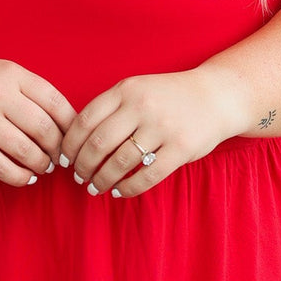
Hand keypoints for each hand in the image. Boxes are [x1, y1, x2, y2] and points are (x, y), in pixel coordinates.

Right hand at [0, 55, 76, 186]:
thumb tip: (67, 128)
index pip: (56, 103)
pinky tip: (26, 177)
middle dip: (57, 149)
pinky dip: (20, 177)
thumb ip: (32, 92)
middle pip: (44, 129)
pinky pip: (1, 167)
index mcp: (12, 73)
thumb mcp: (4, 73)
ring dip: (41, 164)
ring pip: (25, 151)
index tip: (74, 139)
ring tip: (43, 167)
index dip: (71, 126)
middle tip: (59, 158)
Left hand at [60, 68, 246, 197]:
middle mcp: (142, 106)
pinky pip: (146, 177)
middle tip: (79, 177)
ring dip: (102, 180)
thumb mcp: (138, 89)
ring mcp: (162, 127)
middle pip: (98, 144)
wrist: (216, 96)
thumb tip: (75, 142)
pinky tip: (119, 191)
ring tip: (96, 187)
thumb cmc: (169, 97)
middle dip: (83, 166)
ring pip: (119, 163)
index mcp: (126, 90)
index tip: (65, 159)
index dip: (70, 144)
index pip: (85, 120)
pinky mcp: (181, 149)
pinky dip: (127, 188)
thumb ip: (110, 108)